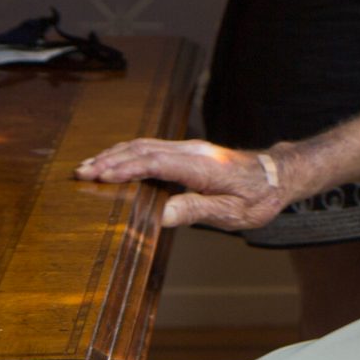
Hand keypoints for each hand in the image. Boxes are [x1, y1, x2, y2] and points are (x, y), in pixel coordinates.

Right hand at [75, 138, 285, 229]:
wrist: (278, 175)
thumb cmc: (259, 197)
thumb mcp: (232, 212)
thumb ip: (195, 210)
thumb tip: (158, 215)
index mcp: (203, 166)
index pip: (157, 162)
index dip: (126, 168)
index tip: (99, 176)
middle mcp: (194, 151)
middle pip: (144, 149)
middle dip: (110, 160)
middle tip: (80, 173)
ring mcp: (191, 148)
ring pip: (146, 145)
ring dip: (115, 154)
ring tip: (88, 167)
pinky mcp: (189, 152)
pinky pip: (153, 147)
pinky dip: (129, 153)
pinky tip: (114, 161)